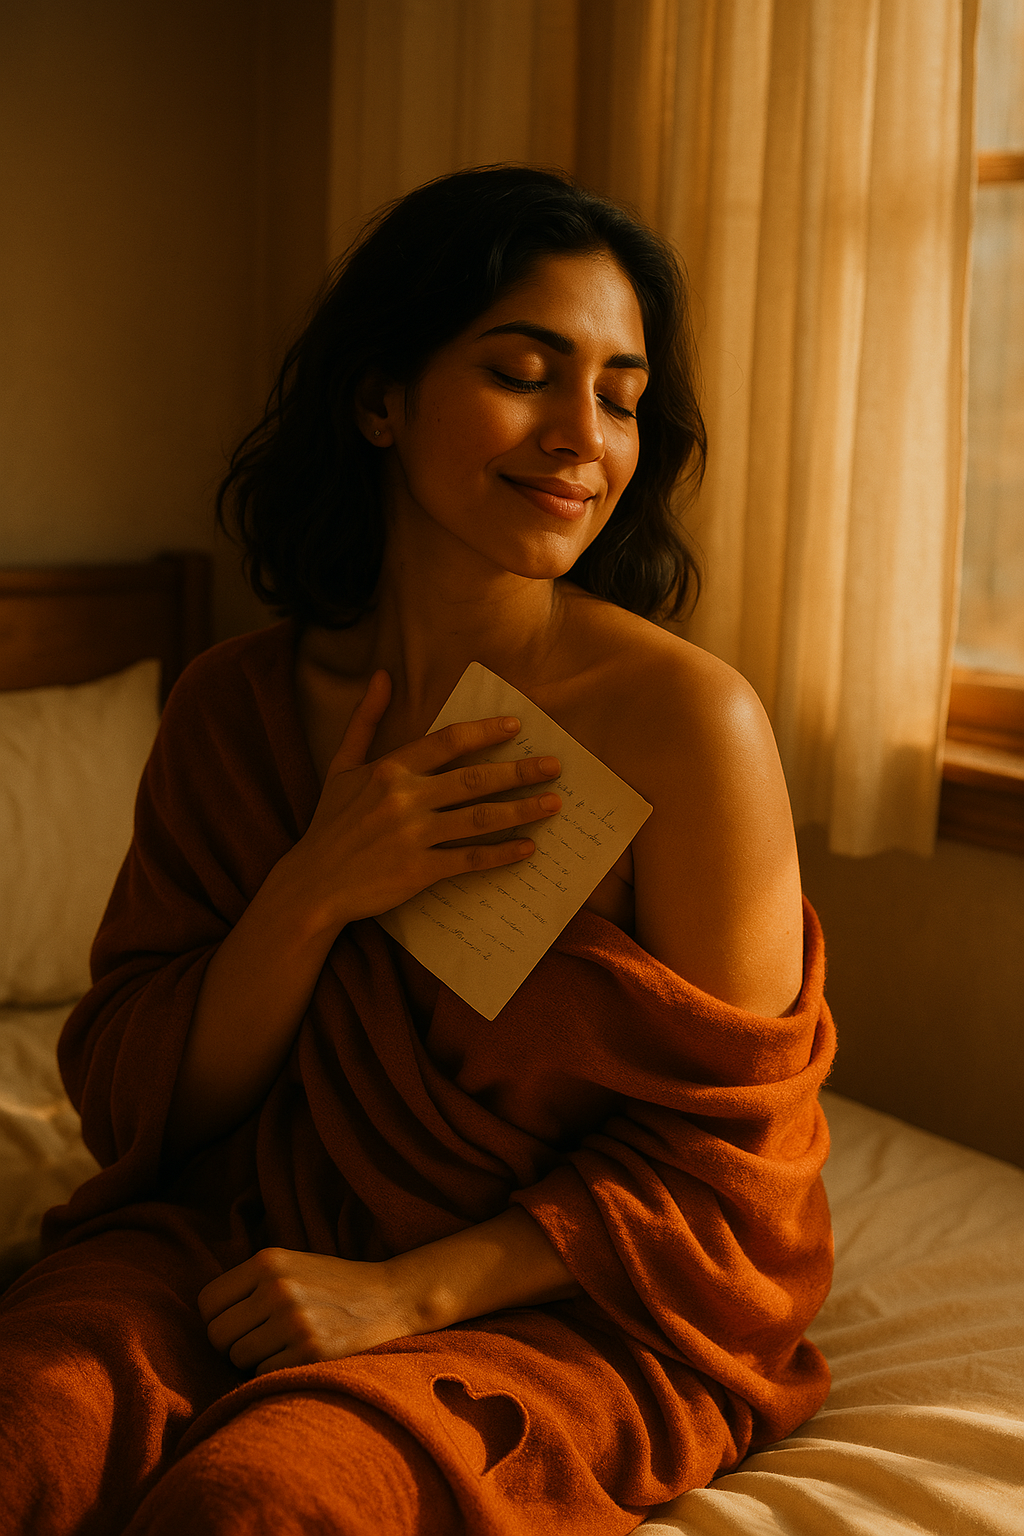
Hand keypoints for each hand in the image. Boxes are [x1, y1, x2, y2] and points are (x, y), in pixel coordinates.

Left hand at [198, 1247, 418, 1374]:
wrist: (390, 1297)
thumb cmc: (332, 1285)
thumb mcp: (290, 1265)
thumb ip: (250, 1283)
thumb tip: (205, 1320)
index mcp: (267, 1261)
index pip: (207, 1303)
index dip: (219, 1318)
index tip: (240, 1322)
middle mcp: (276, 1287)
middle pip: (217, 1335)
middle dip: (232, 1343)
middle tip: (260, 1338)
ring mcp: (293, 1319)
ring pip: (237, 1358)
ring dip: (254, 1359)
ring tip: (283, 1344)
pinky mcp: (309, 1350)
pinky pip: (263, 1373)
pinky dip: (275, 1370)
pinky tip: (298, 1355)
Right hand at [290, 669, 561, 927]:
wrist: (312, 883)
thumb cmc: (329, 824)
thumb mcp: (340, 766)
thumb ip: (364, 720)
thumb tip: (382, 675)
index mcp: (389, 769)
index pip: (446, 742)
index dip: (484, 732)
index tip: (516, 728)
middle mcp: (403, 799)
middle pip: (473, 779)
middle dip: (518, 771)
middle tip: (554, 766)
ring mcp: (412, 836)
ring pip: (478, 819)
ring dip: (521, 810)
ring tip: (552, 804)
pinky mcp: (418, 871)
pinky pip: (468, 859)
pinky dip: (500, 854)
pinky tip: (527, 848)